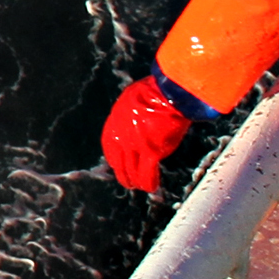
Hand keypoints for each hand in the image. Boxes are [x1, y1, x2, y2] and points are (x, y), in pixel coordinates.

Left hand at [100, 75, 197, 191]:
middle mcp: (121, 136)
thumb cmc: (157, 90)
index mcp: (115, 122)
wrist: (168, 92)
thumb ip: (132, 114)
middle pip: (118, 161)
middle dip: (123, 173)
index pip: (109, 146)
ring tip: (140, 186)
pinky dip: (149, 182)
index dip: (115, 158)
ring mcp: (134, 145)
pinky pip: (147, 173)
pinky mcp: (150, 152)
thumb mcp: (134, 99)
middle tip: (128, 181)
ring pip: (131, 170)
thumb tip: (140, 118)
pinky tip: (152, 187)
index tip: (119, 165)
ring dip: (135, 181)